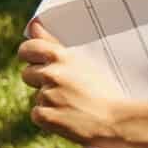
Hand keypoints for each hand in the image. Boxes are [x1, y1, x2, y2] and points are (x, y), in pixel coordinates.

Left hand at [18, 20, 129, 147]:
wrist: (119, 121)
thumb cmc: (105, 91)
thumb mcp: (84, 63)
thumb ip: (54, 44)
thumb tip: (33, 26)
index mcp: (61, 57)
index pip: (28, 48)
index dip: (30, 56)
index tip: (37, 62)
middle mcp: (52, 74)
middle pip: (28, 74)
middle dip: (40, 81)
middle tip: (65, 89)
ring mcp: (48, 96)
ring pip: (38, 96)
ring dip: (50, 101)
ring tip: (74, 106)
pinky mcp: (46, 116)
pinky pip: (38, 114)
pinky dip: (50, 119)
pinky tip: (69, 118)